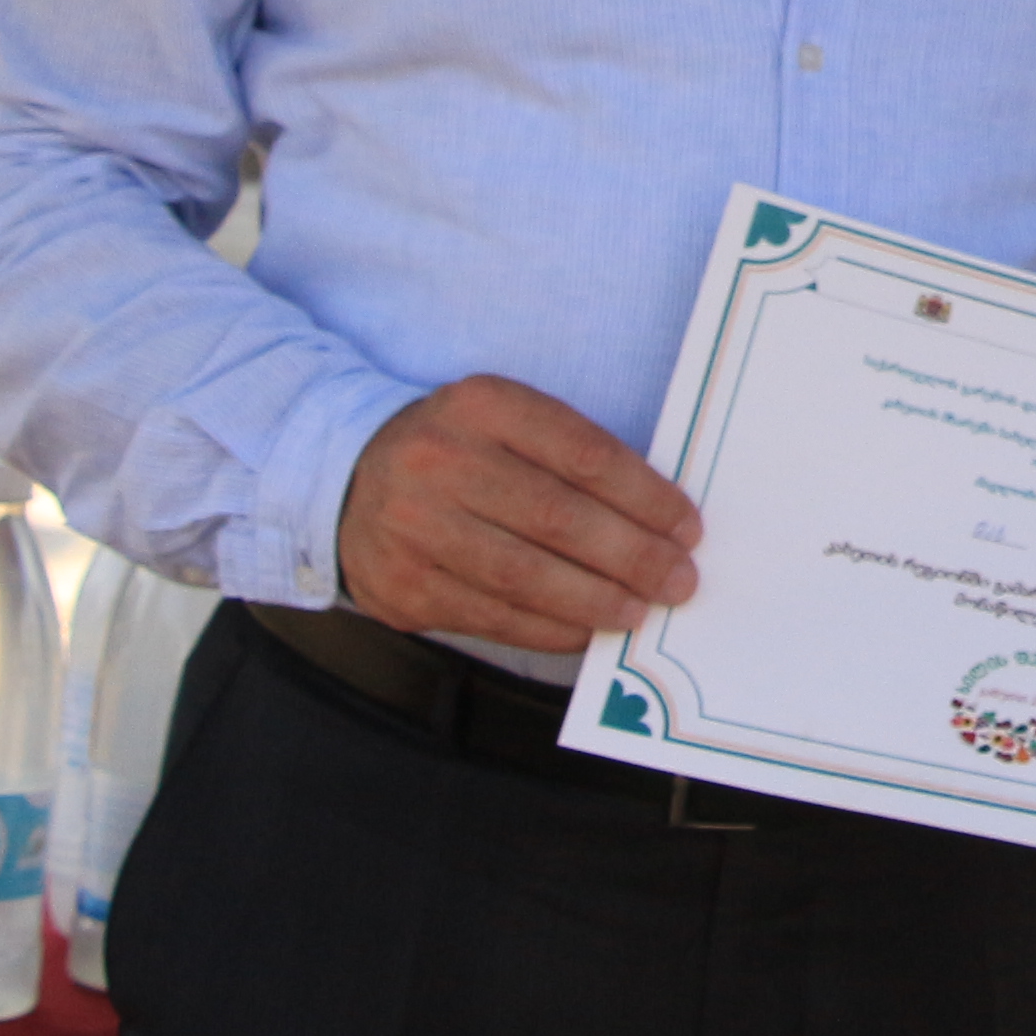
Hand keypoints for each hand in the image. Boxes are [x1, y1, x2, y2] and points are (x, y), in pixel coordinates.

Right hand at [332, 374, 699, 654]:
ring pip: (525, 575)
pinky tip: (589, 630)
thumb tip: (658, 522)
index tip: (687, 526)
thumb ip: (571, 456)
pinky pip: (493, 616)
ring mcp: (412, 527)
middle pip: (557, 517)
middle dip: (632, 555)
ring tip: (641, 610)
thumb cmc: (459, 450)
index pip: (582, 453)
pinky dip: (551, 629)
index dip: (645, 496)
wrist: (348, 479)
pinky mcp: (403, 587)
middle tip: (678, 579)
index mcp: (481, 405)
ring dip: (596, 600)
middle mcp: (439, 460)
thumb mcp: (507, 421)